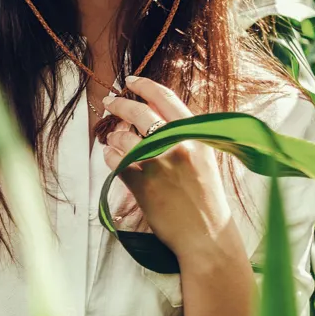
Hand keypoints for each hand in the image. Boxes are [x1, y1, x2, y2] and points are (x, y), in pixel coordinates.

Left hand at [99, 76, 238, 265]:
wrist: (205, 235)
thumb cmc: (205, 197)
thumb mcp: (202, 157)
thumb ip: (182, 134)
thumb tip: (151, 112)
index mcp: (194, 135)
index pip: (165, 97)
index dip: (144, 85)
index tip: (130, 80)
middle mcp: (175, 144)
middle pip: (137, 111)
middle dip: (118, 103)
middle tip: (109, 101)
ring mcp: (155, 162)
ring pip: (120, 135)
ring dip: (113, 135)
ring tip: (115, 140)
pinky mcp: (139, 182)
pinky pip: (113, 158)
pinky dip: (109, 156)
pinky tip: (114, 158)